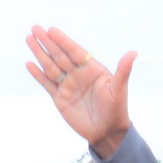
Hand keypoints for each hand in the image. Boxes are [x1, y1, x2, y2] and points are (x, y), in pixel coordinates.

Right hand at [25, 26, 136, 158]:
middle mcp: (78, 75)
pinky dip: (38, 74)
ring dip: (40, 54)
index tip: (51, 30)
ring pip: (51, 66)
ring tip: (29, 39)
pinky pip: (47, 83)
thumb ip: (123, 71)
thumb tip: (134, 52)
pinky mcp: (60, 98)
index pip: (75, 51)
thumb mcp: (119, 89)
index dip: (63, 41)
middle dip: (47, 42)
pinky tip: (29, 64)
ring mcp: (68, 85)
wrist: (107, 133)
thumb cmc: (116, 110)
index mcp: (92, 69)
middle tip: (35, 28)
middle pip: (60, 55)